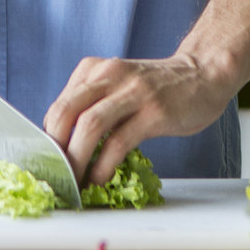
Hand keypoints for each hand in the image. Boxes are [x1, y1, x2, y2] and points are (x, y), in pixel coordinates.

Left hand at [42, 52, 235, 185]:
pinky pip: (120, 141)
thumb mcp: (117, 85)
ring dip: (76, 158)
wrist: (203, 74)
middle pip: (66, 112)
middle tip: (54, 174)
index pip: (59, 105)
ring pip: (90, 125)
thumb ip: (92, 103)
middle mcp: (109, 76)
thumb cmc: (157, 87)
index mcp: (94, 70)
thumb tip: (64, 141)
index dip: (48, 138)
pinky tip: (99, 177)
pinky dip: (104, 163)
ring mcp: (132, 92)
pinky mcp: (154, 112)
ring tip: (74, 180)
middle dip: (54, 148)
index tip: (47, 163)